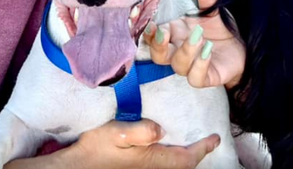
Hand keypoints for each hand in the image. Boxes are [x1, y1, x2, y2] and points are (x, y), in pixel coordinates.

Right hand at [53, 119, 219, 168]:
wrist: (77, 166)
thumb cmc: (96, 148)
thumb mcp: (117, 133)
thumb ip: (141, 131)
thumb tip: (160, 129)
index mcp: (154, 160)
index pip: (187, 158)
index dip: (203, 148)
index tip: (215, 138)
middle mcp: (153, 168)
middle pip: (183, 166)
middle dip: (197, 155)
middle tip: (207, 142)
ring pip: (174, 167)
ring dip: (185, 158)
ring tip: (192, 145)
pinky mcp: (137, 168)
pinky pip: (164, 166)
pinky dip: (173, 160)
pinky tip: (168, 150)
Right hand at [148, 0, 244, 88]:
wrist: (239, 48)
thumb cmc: (219, 31)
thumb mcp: (213, 13)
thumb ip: (208, 3)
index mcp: (175, 34)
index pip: (154, 36)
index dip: (149, 33)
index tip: (152, 25)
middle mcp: (179, 51)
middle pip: (158, 55)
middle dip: (158, 45)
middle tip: (165, 34)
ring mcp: (191, 66)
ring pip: (178, 65)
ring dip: (185, 51)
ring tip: (199, 37)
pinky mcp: (206, 77)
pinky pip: (196, 78)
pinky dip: (199, 65)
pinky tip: (207, 51)